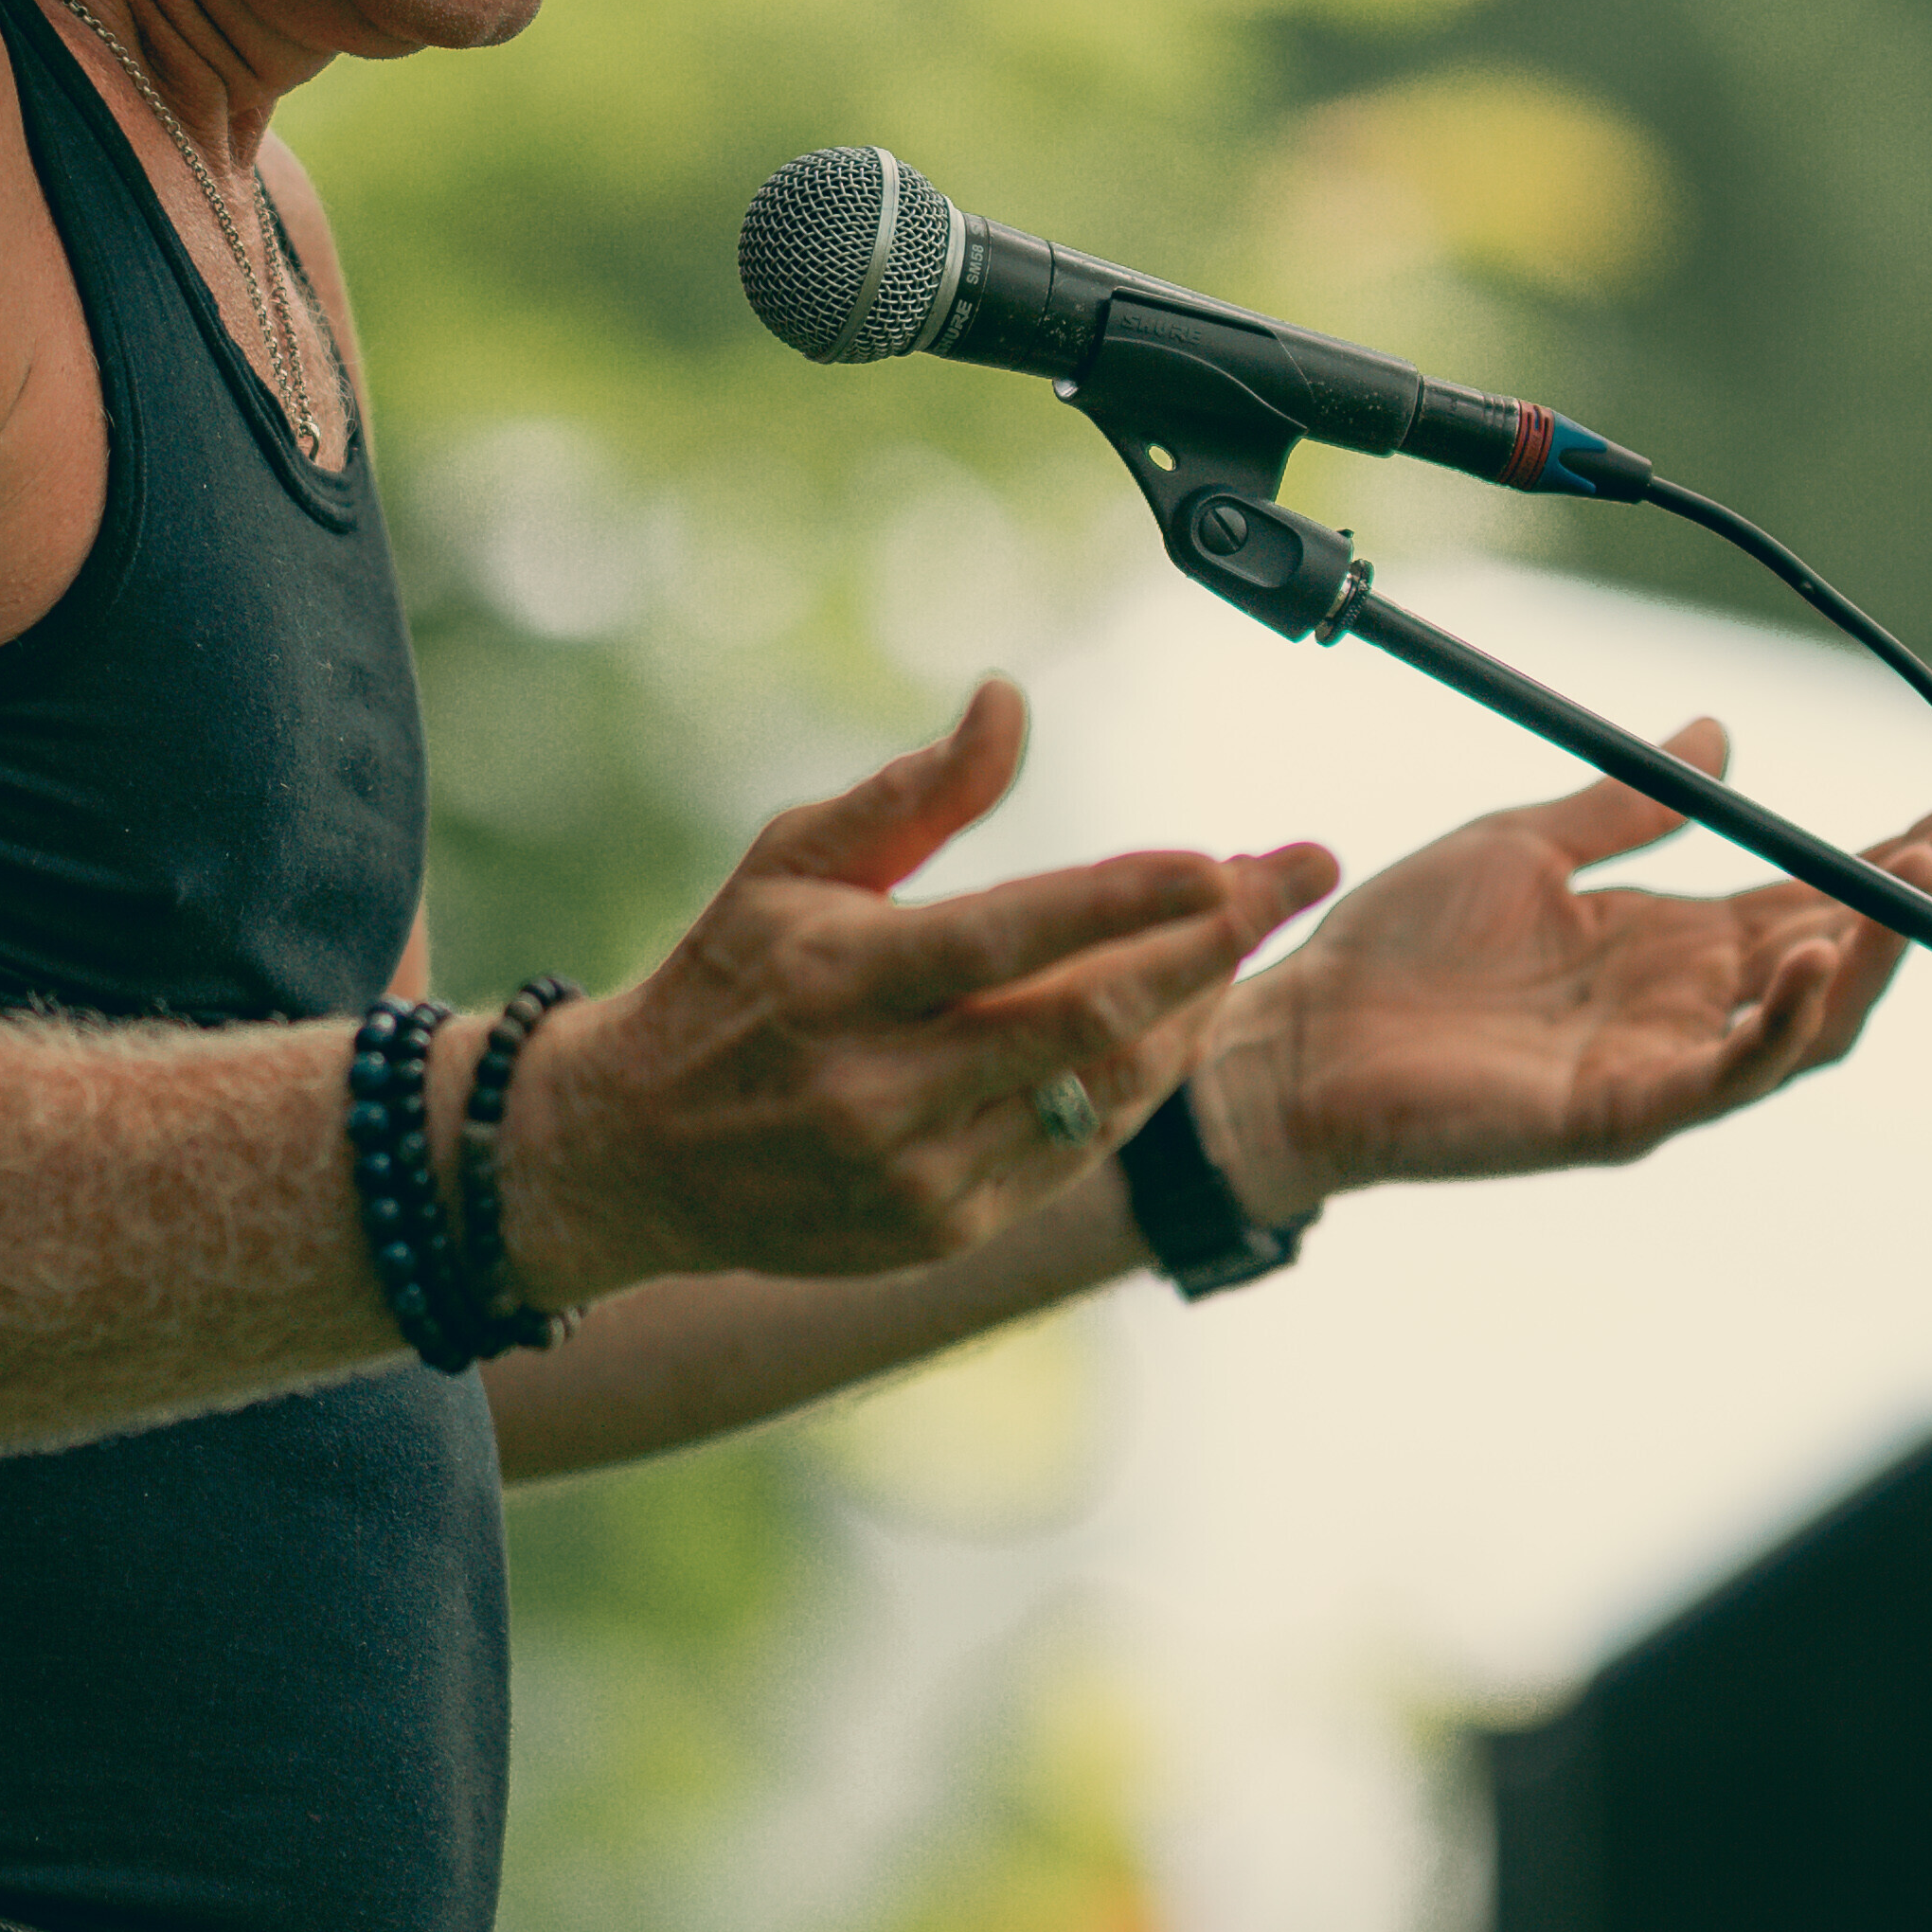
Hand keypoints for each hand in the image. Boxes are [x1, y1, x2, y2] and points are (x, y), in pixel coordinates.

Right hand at [500, 681, 1336, 1307]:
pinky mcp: (940, 1231)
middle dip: (1214, 945)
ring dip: (1193, 1009)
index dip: (1128, 898)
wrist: (634, 1154)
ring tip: (1246, 937)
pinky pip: (1077, 1151)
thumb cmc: (730, 980)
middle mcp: (880, 1088)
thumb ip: (913, 793)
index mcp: (838, 980)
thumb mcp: (791, 863)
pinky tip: (1174, 1019)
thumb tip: (1007, 701)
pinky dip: (1137, 1081)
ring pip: (1103, 1092)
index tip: (1225, 859)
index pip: (1008, 935)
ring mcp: (917, 1174)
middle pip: (1087, 1018)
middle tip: (1297, 877)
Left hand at [1187, 723, 1931, 1228]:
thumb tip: (1721, 733)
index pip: (1819, 891)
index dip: (1906, 854)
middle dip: (1924, 897)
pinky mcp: (1614, 1115)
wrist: (1298, 1029)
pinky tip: (1808, 957)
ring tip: (1918, 882)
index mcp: (1672, 943)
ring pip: (1807, 1023)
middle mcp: (1684, 1008)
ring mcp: (1658, 1068)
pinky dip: (1777, 1021)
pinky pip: (1724, 1076)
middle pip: (1842, 955)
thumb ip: (1625, 804)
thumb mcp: (1523, 844)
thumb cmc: (1395, 949)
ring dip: (1872, 956)